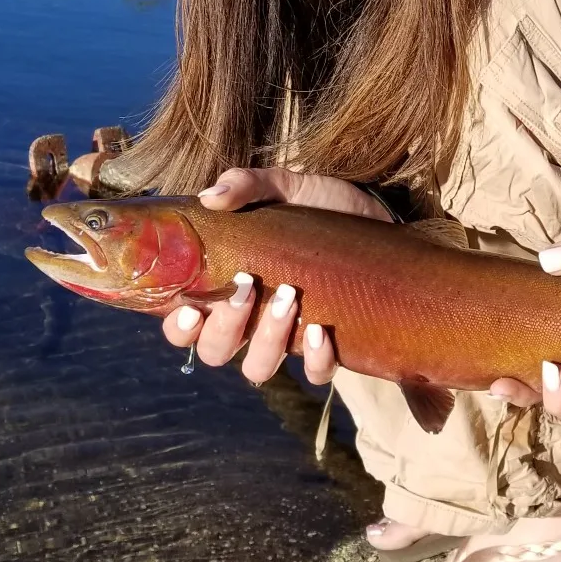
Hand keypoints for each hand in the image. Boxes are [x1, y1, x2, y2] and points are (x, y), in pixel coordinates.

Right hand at [161, 167, 392, 384]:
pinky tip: (320, 330)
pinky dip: (314, 359)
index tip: (191, 309)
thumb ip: (248, 186)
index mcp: (228, 288)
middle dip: (225, 328)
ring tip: (287, 297)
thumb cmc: (323, 208)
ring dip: (266, 340)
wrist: (381, 218)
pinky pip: (315, 375)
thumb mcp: (286, 187)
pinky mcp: (332, 347)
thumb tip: (212, 197)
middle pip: (215, 352)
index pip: (185, 325)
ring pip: (258, 369)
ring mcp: (290, 338)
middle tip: (247, 286)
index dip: (179, 328)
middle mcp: (253, 321)